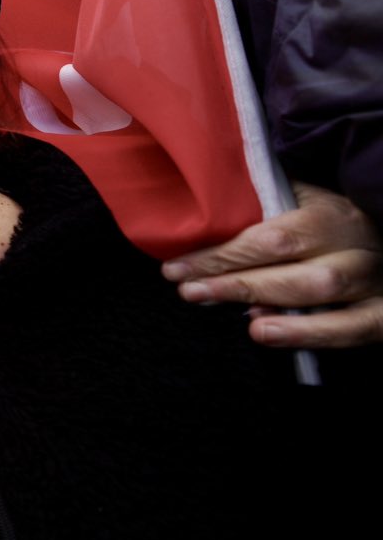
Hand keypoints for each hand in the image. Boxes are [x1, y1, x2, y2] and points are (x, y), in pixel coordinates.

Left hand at [163, 184, 382, 347]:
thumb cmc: (330, 226)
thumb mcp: (302, 206)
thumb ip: (262, 212)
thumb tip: (204, 225)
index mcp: (329, 216)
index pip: (271, 238)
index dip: (222, 255)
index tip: (177, 267)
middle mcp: (354, 248)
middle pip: (293, 267)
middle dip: (236, 282)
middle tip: (189, 291)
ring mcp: (373, 282)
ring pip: (321, 293)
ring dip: (265, 304)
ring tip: (224, 312)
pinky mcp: (382, 315)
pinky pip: (352, 328)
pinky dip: (309, 333)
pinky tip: (266, 332)